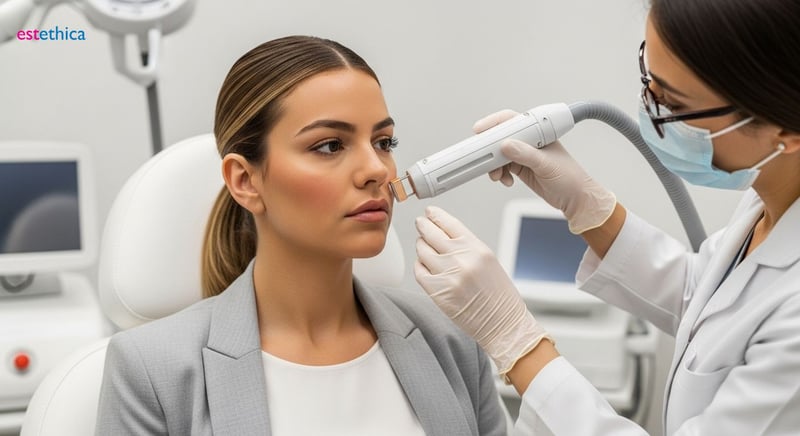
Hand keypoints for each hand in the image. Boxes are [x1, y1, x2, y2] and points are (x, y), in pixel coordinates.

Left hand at [414, 205, 550, 375]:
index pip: (449, 223)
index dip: (436, 215)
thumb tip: (444, 234)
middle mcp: (461, 259)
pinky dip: (420, 266)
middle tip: (420, 223)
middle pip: (431, 234)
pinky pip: (419, 271)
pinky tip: (425, 265)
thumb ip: (466, 246)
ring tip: (425, 247)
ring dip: (421, 246)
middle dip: (423, 226)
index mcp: (476, 248)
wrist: (502, 322)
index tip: (429, 212)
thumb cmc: (499, 294)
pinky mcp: (437, 291)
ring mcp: (447, 275)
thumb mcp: (488, 260)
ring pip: (423, 251)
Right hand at [474, 110, 616, 233]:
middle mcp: (530, 141)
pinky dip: (499, 174)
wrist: (575, 199)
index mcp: (539, 133)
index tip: (480, 131)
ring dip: (494, 165)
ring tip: (498, 175)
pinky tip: (506, 180)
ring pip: (500, 154)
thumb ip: (526, 155)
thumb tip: (506, 145)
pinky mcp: (521, 168)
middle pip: (501, 137)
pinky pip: (502, 167)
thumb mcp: (547, 165)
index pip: (512, 121)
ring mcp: (524, 155)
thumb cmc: (571, 178)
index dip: (494, 124)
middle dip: (491, 149)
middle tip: (485, 158)